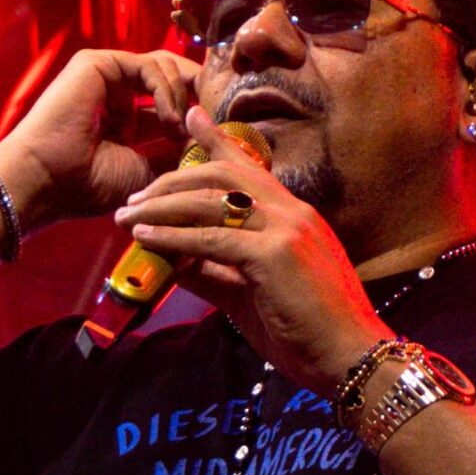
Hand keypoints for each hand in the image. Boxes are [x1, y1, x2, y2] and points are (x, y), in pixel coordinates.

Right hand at [0, 46, 201, 227]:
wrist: (46, 180)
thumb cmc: (87, 185)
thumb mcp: (146, 172)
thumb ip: (175, 152)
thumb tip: (208, 140)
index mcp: (124, 122)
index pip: (169, 105)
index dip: (196, 114)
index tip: (220, 130)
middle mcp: (115, 95)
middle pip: (170, 79)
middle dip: (199, 94)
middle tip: (218, 115)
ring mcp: (105, 76)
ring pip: (164, 67)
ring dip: (182, 97)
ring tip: (181, 128)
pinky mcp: (97, 63)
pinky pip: (148, 65)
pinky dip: (167, 90)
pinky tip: (169, 118)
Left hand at [111, 105, 386, 388]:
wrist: (349, 357)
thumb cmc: (307, 331)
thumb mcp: (251, 295)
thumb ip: (214, 273)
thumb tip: (172, 261)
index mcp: (292, 215)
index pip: (248, 167)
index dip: (215, 140)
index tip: (189, 117)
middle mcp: (290, 211)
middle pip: (221, 176)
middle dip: (171, 182)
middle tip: (135, 199)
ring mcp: (285, 228)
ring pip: (211, 201)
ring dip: (162, 207)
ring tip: (127, 217)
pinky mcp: (275, 254)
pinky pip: (212, 238)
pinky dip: (173, 236)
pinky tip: (145, 238)